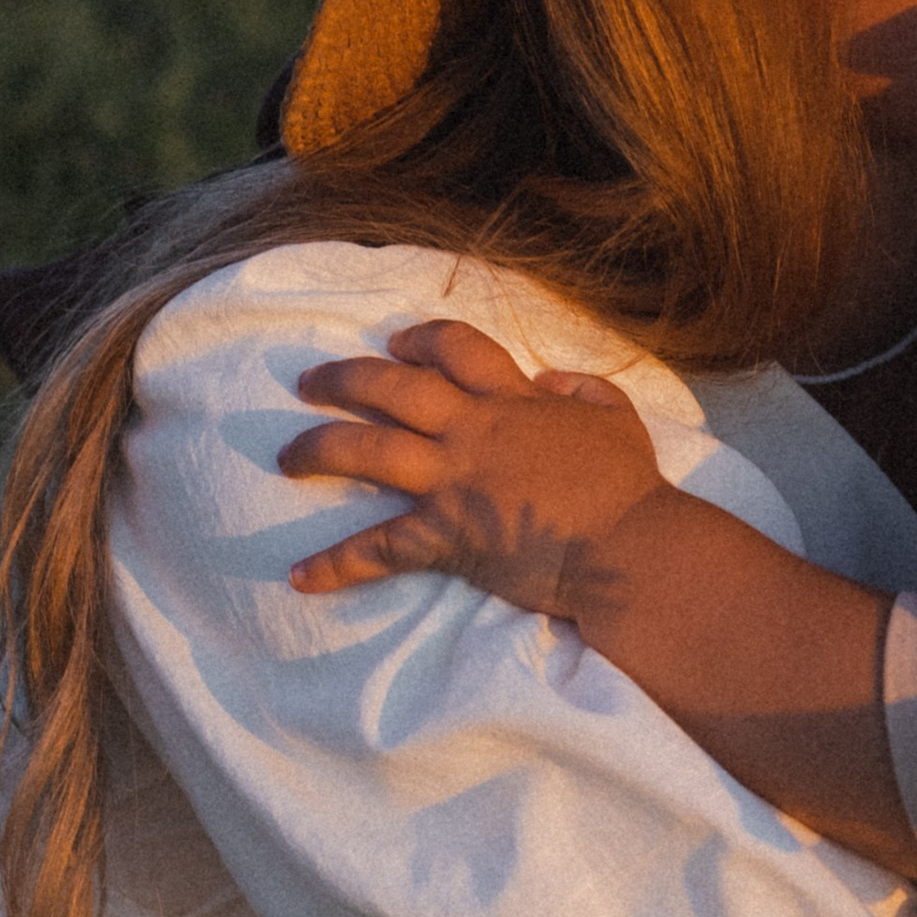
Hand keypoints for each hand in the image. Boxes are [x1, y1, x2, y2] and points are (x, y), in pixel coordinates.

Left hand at [280, 320, 665, 615]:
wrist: (627, 548)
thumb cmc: (629, 488)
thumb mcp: (618, 418)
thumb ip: (585, 389)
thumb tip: (551, 379)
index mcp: (512, 400)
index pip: (455, 347)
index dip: (419, 340)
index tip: (395, 343)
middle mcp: (472, 431)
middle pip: (391, 388)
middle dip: (343, 379)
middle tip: (308, 383)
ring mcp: (453, 482)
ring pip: (368, 451)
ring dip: (319, 449)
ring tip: (287, 456)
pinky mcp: (445, 536)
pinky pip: (379, 548)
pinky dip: (337, 564)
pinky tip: (301, 577)